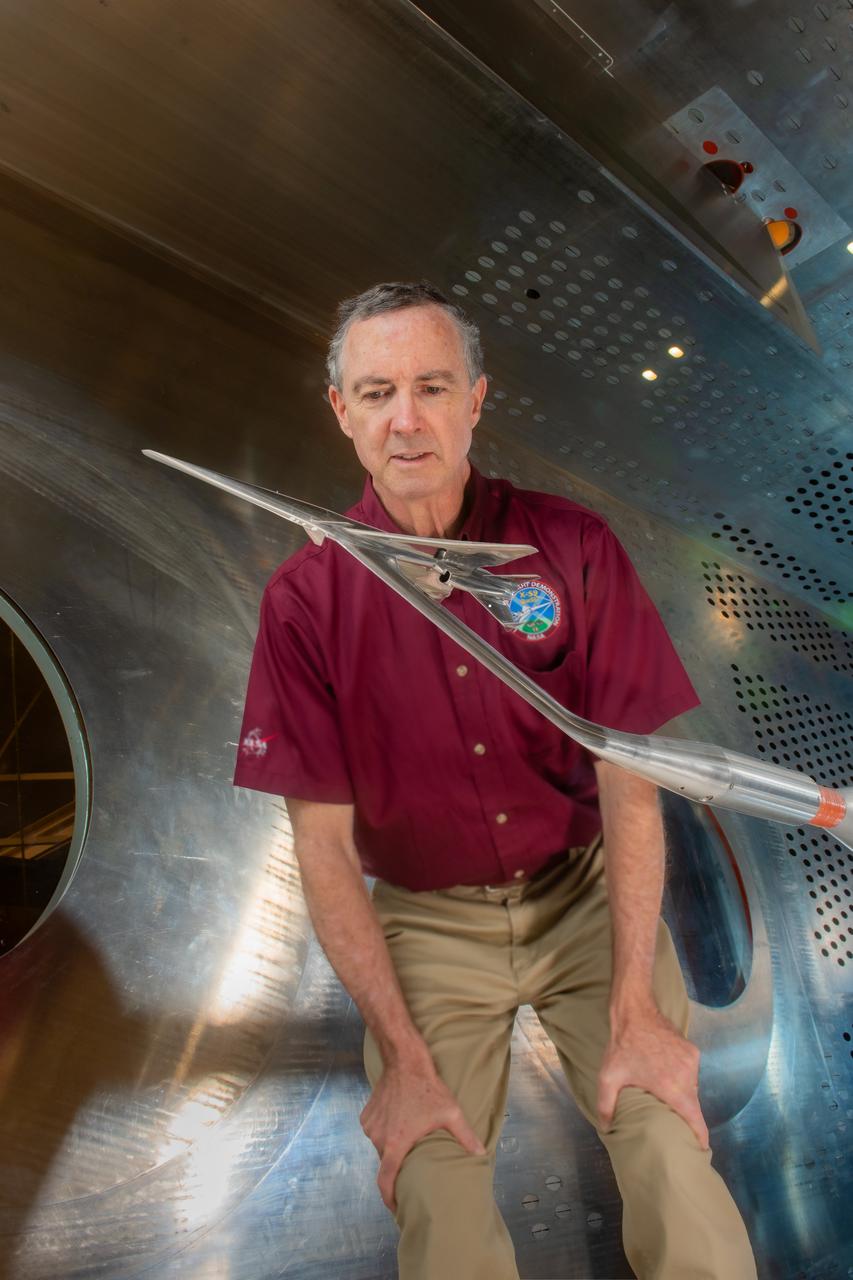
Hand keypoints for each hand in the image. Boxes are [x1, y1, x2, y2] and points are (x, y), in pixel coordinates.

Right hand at [359, 1056, 485, 1212]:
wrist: (404, 1061)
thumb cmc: (427, 1088)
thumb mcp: (451, 1112)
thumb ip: (465, 1136)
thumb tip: (481, 1154)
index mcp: (396, 1144)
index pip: (385, 1181)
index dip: (389, 1198)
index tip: (396, 1206)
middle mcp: (379, 1138)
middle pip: (386, 1161)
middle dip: (398, 1165)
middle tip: (412, 1164)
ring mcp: (370, 1126)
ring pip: (381, 1145)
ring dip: (392, 1145)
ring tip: (408, 1138)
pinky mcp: (366, 1115)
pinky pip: (375, 1131)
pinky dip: (385, 1131)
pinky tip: (399, 1122)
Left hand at [597, 1005, 708, 1149]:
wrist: (635, 1011)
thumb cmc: (622, 1046)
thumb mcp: (608, 1077)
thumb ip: (606, 1105)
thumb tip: (606, 1128)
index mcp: (672, 1088)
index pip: (696, 1119)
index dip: (700, 1136)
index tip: (700, 1148)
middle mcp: (687, 1076)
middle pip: (693, 1103)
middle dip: (685, 1114)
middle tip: (672, 1120)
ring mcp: (692, 1061)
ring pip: (692, 1086)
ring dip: (682, 1092)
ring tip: (666, 1094)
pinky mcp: (692, 1049)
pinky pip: (691, 1071)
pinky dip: (682, 1076)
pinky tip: (667, 1074)